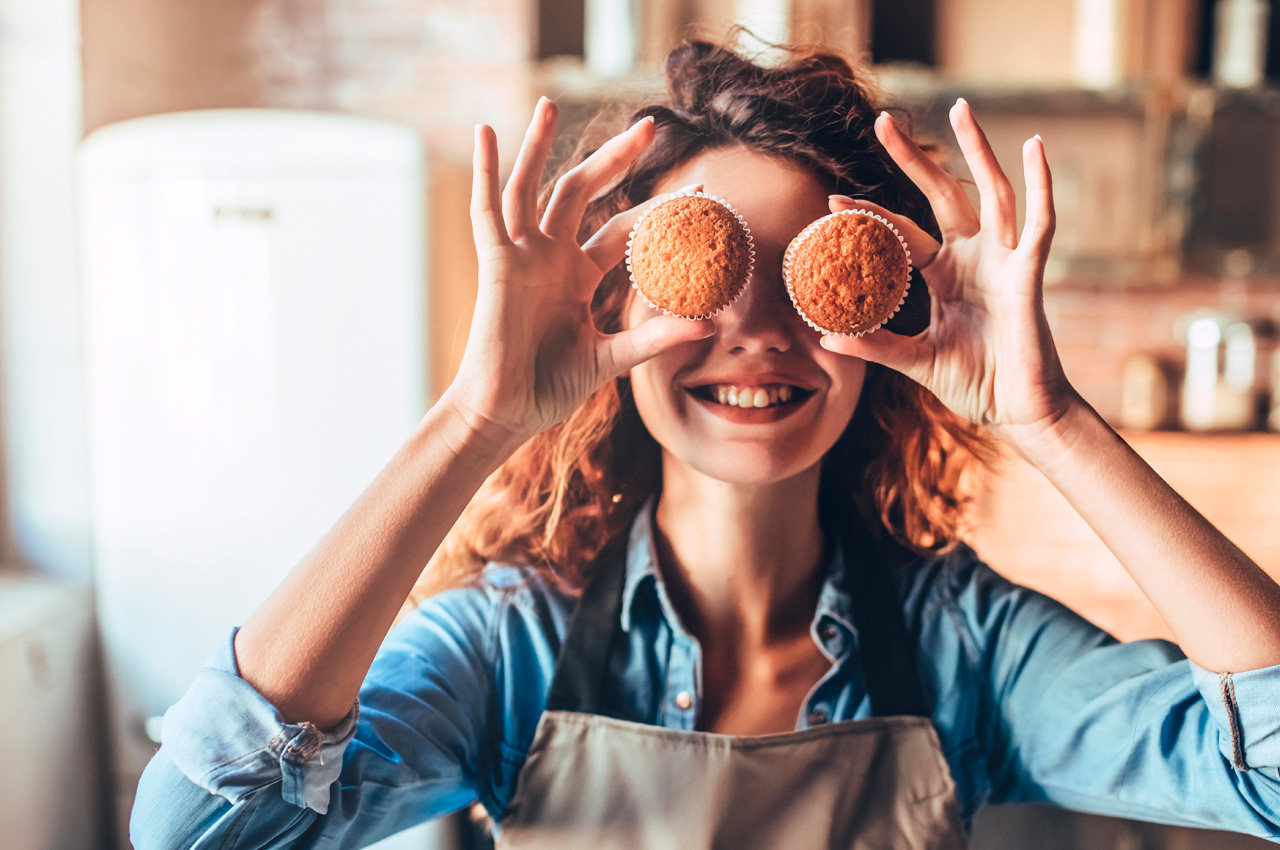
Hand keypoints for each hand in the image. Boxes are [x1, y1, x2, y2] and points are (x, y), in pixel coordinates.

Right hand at [444, 98, 714, 444]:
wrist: (505, 414)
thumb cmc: (549, 388)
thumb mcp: (611, 359)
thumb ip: (655, 338)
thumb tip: (711, 326)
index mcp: (577, 276)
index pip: (623, 230)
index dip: (659, 211)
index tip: (701, 191)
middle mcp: (550, 257)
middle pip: (582, 192)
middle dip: (614, 159)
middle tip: (650, 125)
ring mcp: (521, 257)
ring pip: (532, 187)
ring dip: (538, 145)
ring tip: (550, 103)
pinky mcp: (495, 264)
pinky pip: (488, 210)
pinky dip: (485, 171)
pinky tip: (485, 133)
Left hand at [820, 100, 1077, 443]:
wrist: (1019, 413)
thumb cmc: (975, 384)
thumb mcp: (917, 361)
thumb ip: (877, 346)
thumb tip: (826, 337)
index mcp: (944, 276)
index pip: (901, 234)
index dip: (870, 215)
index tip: (832, 200)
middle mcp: (973, 259)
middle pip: (942, 195)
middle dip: (914, 159)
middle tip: (882, 121)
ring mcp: (1003, 262)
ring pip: (991, 192)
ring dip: (977, 150)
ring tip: (960, 108)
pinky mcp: (1028, 274)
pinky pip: (1038, 223)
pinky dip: (1041, 185)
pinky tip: (1035, 148)